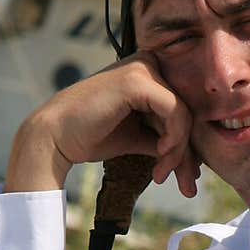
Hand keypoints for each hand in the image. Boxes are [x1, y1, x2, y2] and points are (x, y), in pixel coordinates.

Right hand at [5, 52, 200, 198]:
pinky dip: (174, 138)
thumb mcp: (137, 137)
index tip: (187, 177)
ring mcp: (142, 68)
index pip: (182, 109)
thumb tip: (193, 159)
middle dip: (188, 153)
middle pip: (186, 112)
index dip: (188, 145)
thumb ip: (164, 140)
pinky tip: (161, 154)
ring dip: (179, 151)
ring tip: (162, 173)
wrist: (56, 136)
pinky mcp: (138, 80)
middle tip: (187, 186)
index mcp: (147, 74)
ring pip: (184, 114)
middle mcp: (147, 64)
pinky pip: (174, 111)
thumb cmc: (91, 136)